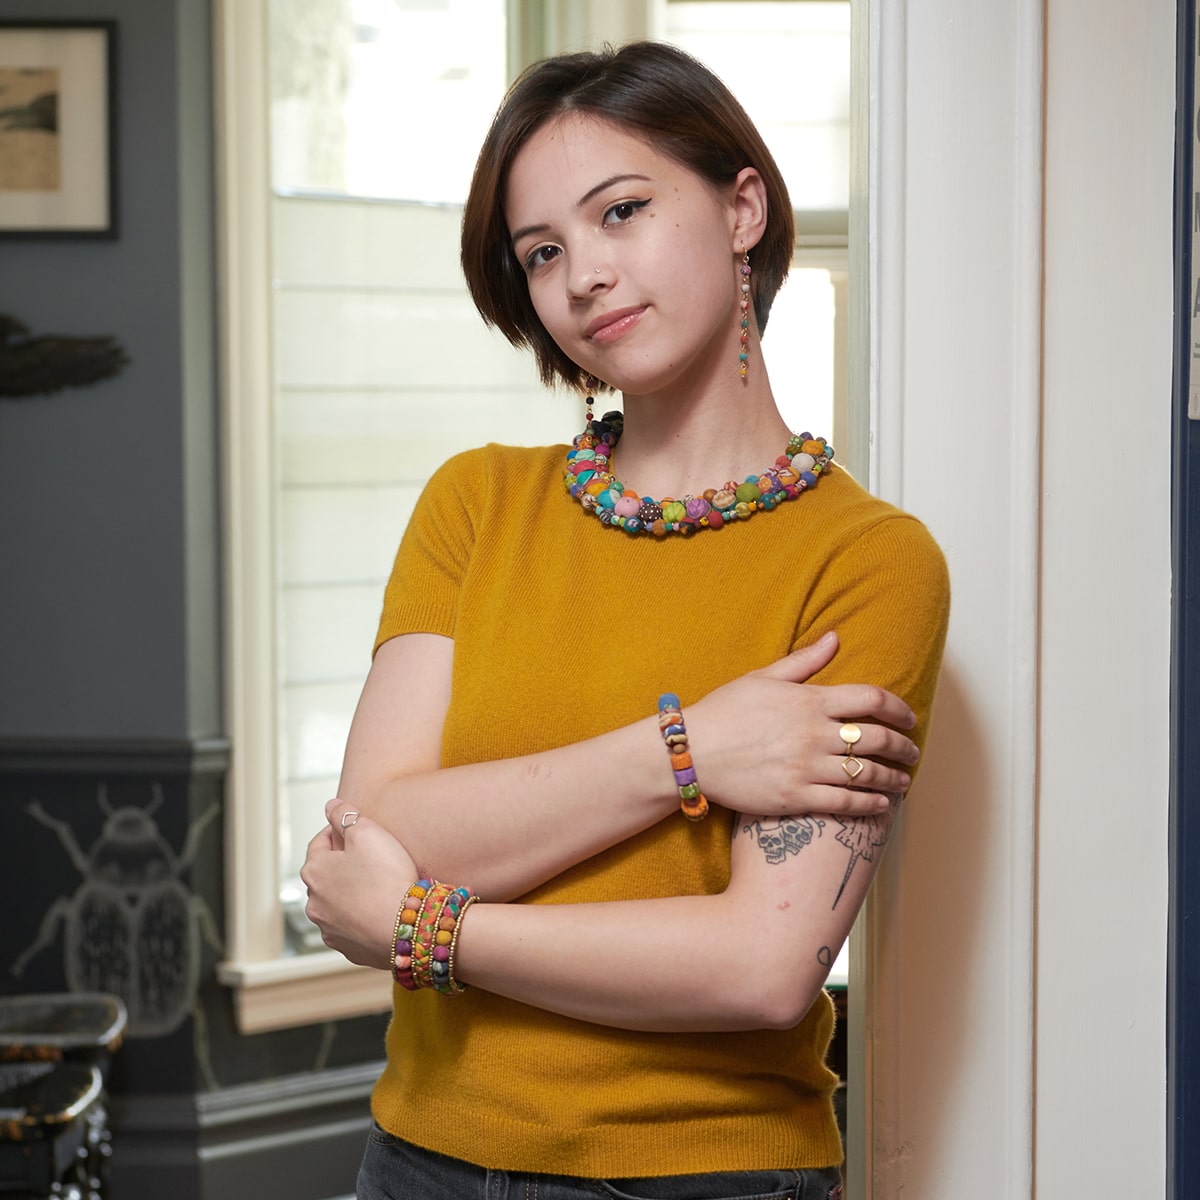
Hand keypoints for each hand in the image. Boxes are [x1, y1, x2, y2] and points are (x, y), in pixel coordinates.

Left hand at [300, 801, 417, 968]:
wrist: (406, 925)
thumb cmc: (386, 876)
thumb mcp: (367, 832)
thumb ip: (344, 814)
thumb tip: (330, 805)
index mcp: (314, 871)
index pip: (319, 842)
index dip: (337, 831)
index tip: (355, 829)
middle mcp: (314, 903)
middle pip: (326, 875)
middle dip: (343, 865)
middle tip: (370, 858)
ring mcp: (329, 929)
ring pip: (336, 903)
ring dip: (350, 893)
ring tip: (377, 886)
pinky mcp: (347, 949)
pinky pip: (352, 927)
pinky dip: (361, 917)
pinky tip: (380, 910)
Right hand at [687, 632, 919, 815]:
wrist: (691, 752)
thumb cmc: (724, 712)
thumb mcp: (762, 677)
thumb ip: (805, 661)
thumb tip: (835, 637)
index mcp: (808, 700)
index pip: (871, 699)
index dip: (899, 709)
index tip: (909, 718)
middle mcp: (813, 733)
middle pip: (877, 738)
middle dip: (903, 746)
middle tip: (912, 752)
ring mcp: (805, 767)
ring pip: (866, 773)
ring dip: (893, 778)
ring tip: (902, 781)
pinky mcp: (795, 797)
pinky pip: (845, 803)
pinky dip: (869, 804)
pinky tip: (881, 804)